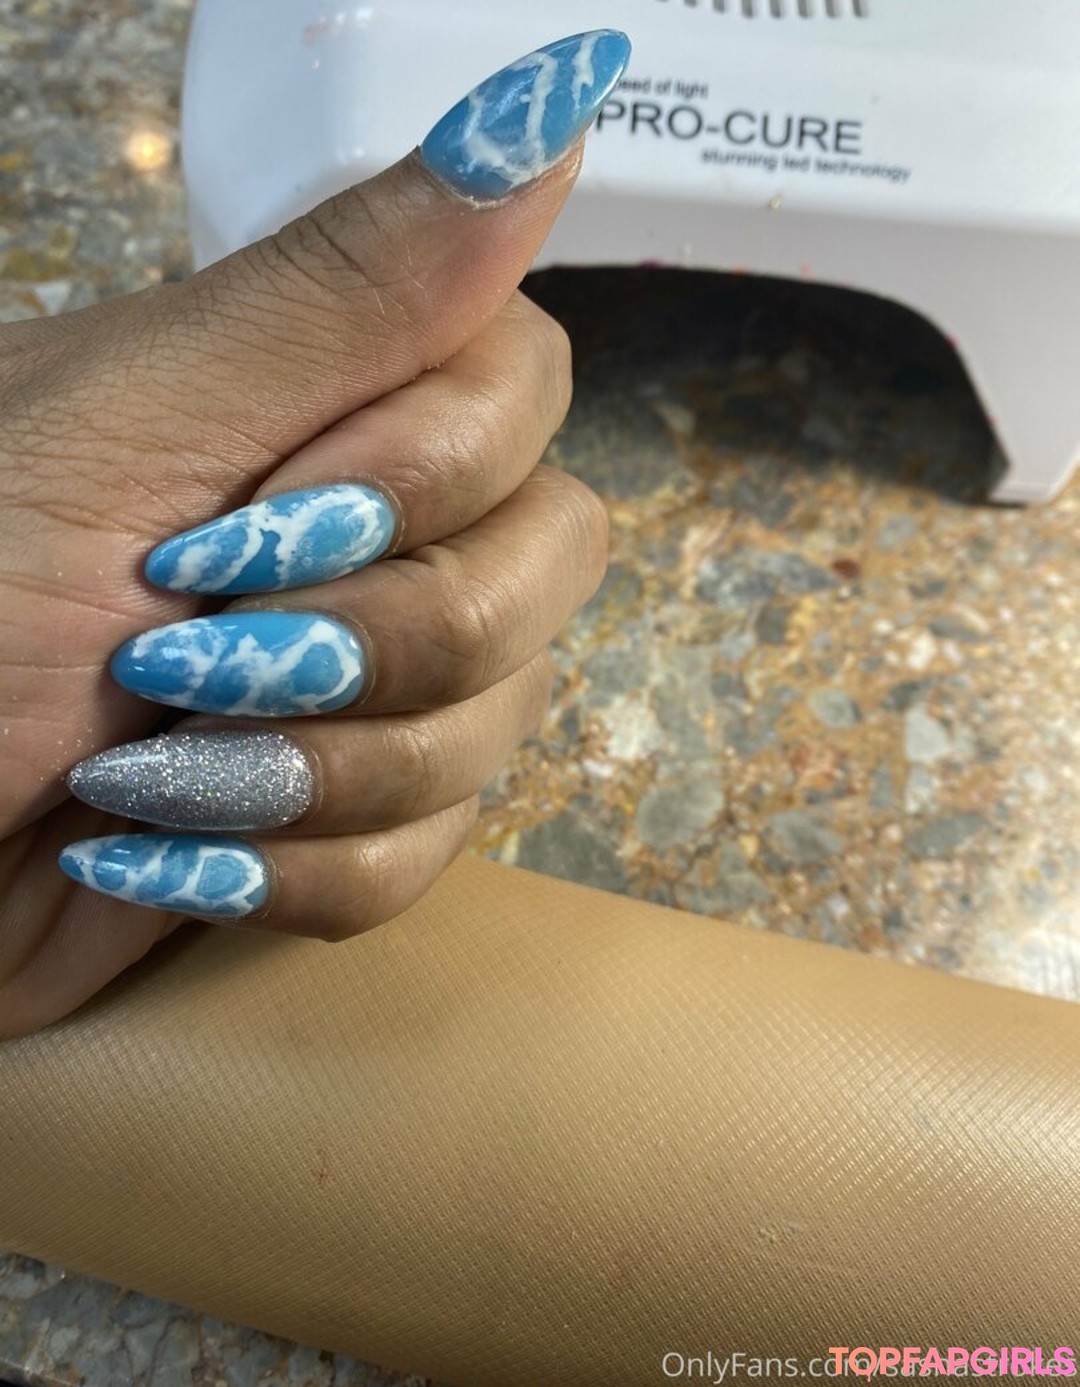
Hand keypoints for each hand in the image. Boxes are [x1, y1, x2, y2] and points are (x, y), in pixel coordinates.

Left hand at [0, 31, 630, 1038]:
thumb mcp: (125, 425)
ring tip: (150, 779)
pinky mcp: (339, 815)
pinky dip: (303, 870)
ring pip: (501, 720)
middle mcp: (365, 527)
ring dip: (324, 773)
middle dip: (388, 642)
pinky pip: (433, 848)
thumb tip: (551, 96)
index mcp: (313, 398)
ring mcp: (362, 681)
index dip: (437, 468)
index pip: (525, 383)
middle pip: (550, 559)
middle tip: (188, 660)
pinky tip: (173, 857)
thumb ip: (346, 287)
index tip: (262, 519)